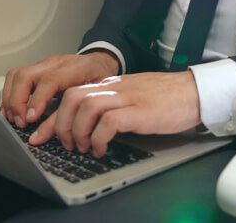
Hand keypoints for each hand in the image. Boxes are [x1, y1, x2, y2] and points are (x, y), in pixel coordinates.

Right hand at [1, 51, 119, 127]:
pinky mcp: (37, 69)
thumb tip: (48, 134)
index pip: (50, 81)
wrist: (100, 63)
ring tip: (15, 118)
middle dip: (17, 101)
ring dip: (11, 98)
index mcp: (75, 69)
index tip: (31, 118)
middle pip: (26, 75)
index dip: (37, 100)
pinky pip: (16, 77)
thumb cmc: (99, 80)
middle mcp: (56, 63)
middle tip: (21, 122)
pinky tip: (13, 110)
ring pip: (16, 75)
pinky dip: (10, 94)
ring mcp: (44, 64)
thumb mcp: (93, 98)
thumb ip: (70, 115)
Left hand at [28, 71, 201, 157]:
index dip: (52, 117)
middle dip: (60, 124)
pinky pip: (108, 123)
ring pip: (85, 107)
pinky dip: (98, 139)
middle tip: (66, 144)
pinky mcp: (138, 111)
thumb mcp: (133, 96)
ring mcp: (126, 98)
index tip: (41, 134)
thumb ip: (113, 103)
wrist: (195, 92)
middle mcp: (114, 88)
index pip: (71, 94)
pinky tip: (101, 149)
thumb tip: (91, 123)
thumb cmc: (167, 98)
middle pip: (71, 97)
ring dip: (78, 132)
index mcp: (111, 85)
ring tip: (83, 148)